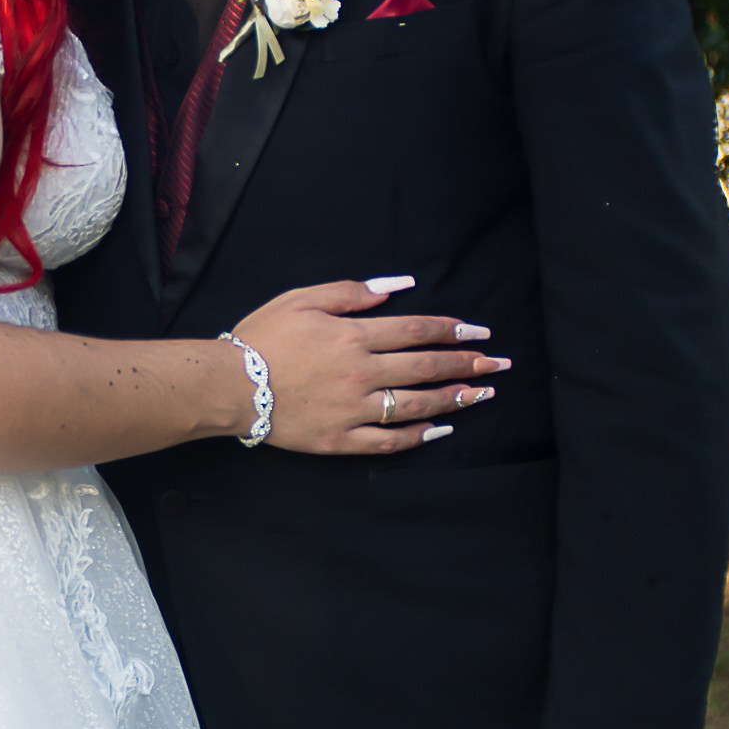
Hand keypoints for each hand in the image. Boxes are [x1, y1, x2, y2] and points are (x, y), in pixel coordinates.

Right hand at [232, 278, 508, 455]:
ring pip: (416, 405)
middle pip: (426, 367)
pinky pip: (388, 441)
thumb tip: (398, 287)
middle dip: (467, 364)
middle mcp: (362, 373)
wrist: (230, 386)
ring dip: (454, 399)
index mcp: (354, 335)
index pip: (417, 331)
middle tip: (498, 364)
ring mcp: (354, 409)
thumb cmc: (263, 337)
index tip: (480, 332)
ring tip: (482, 395)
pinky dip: (416, 437)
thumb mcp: (303, 298)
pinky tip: (439, 430)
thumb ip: (352, 291)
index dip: (453, 330)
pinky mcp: (341, 439)